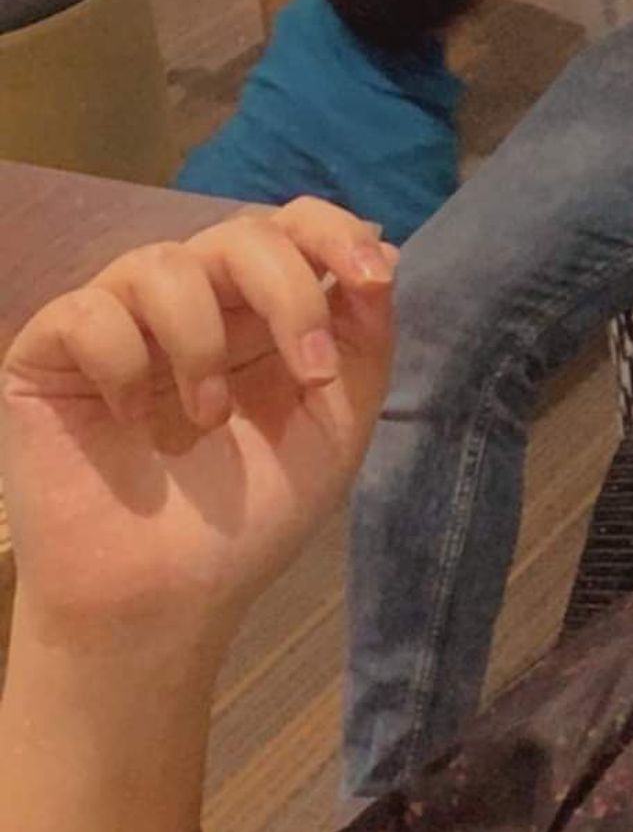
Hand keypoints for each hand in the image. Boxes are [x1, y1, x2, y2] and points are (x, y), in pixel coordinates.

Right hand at [0, 201, 395, 650]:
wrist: (164, 603)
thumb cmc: (247, 522)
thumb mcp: (334, 428)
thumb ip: (362, 339)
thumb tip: (383, 249)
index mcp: (258, 314)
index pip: (291, 228)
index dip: (333, 232)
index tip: (373, 278)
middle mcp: (191, 305)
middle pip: (238, 234)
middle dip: (288, 293)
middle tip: (310, 378)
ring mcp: (118, 323)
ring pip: (161, 264)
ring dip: (202, 344)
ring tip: (207, 422)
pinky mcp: (51, 352)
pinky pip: (88, 312)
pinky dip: (123, 363)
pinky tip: (132, 422)